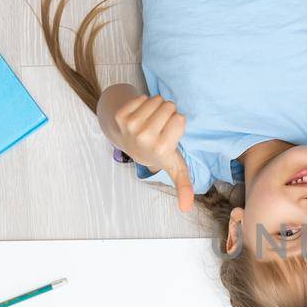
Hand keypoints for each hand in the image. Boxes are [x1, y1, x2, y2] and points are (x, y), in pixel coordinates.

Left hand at [113, 95, 194, 209]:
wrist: (129, 145)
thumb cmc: (158, 153)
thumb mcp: (174, 168)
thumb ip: (183, 186)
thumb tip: (186, 208)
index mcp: (161, 149)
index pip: (180, 119)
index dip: (178, 123)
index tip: (170, 134)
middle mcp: (145, 137)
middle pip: (169, 106)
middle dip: (168, 113)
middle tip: (160, 126)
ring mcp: (131, 126)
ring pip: (156, 99)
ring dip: (156, 106)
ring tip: (151, 120)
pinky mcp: (121, 116)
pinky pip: (141, 97)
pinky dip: (143, 103)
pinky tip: (140, 116)